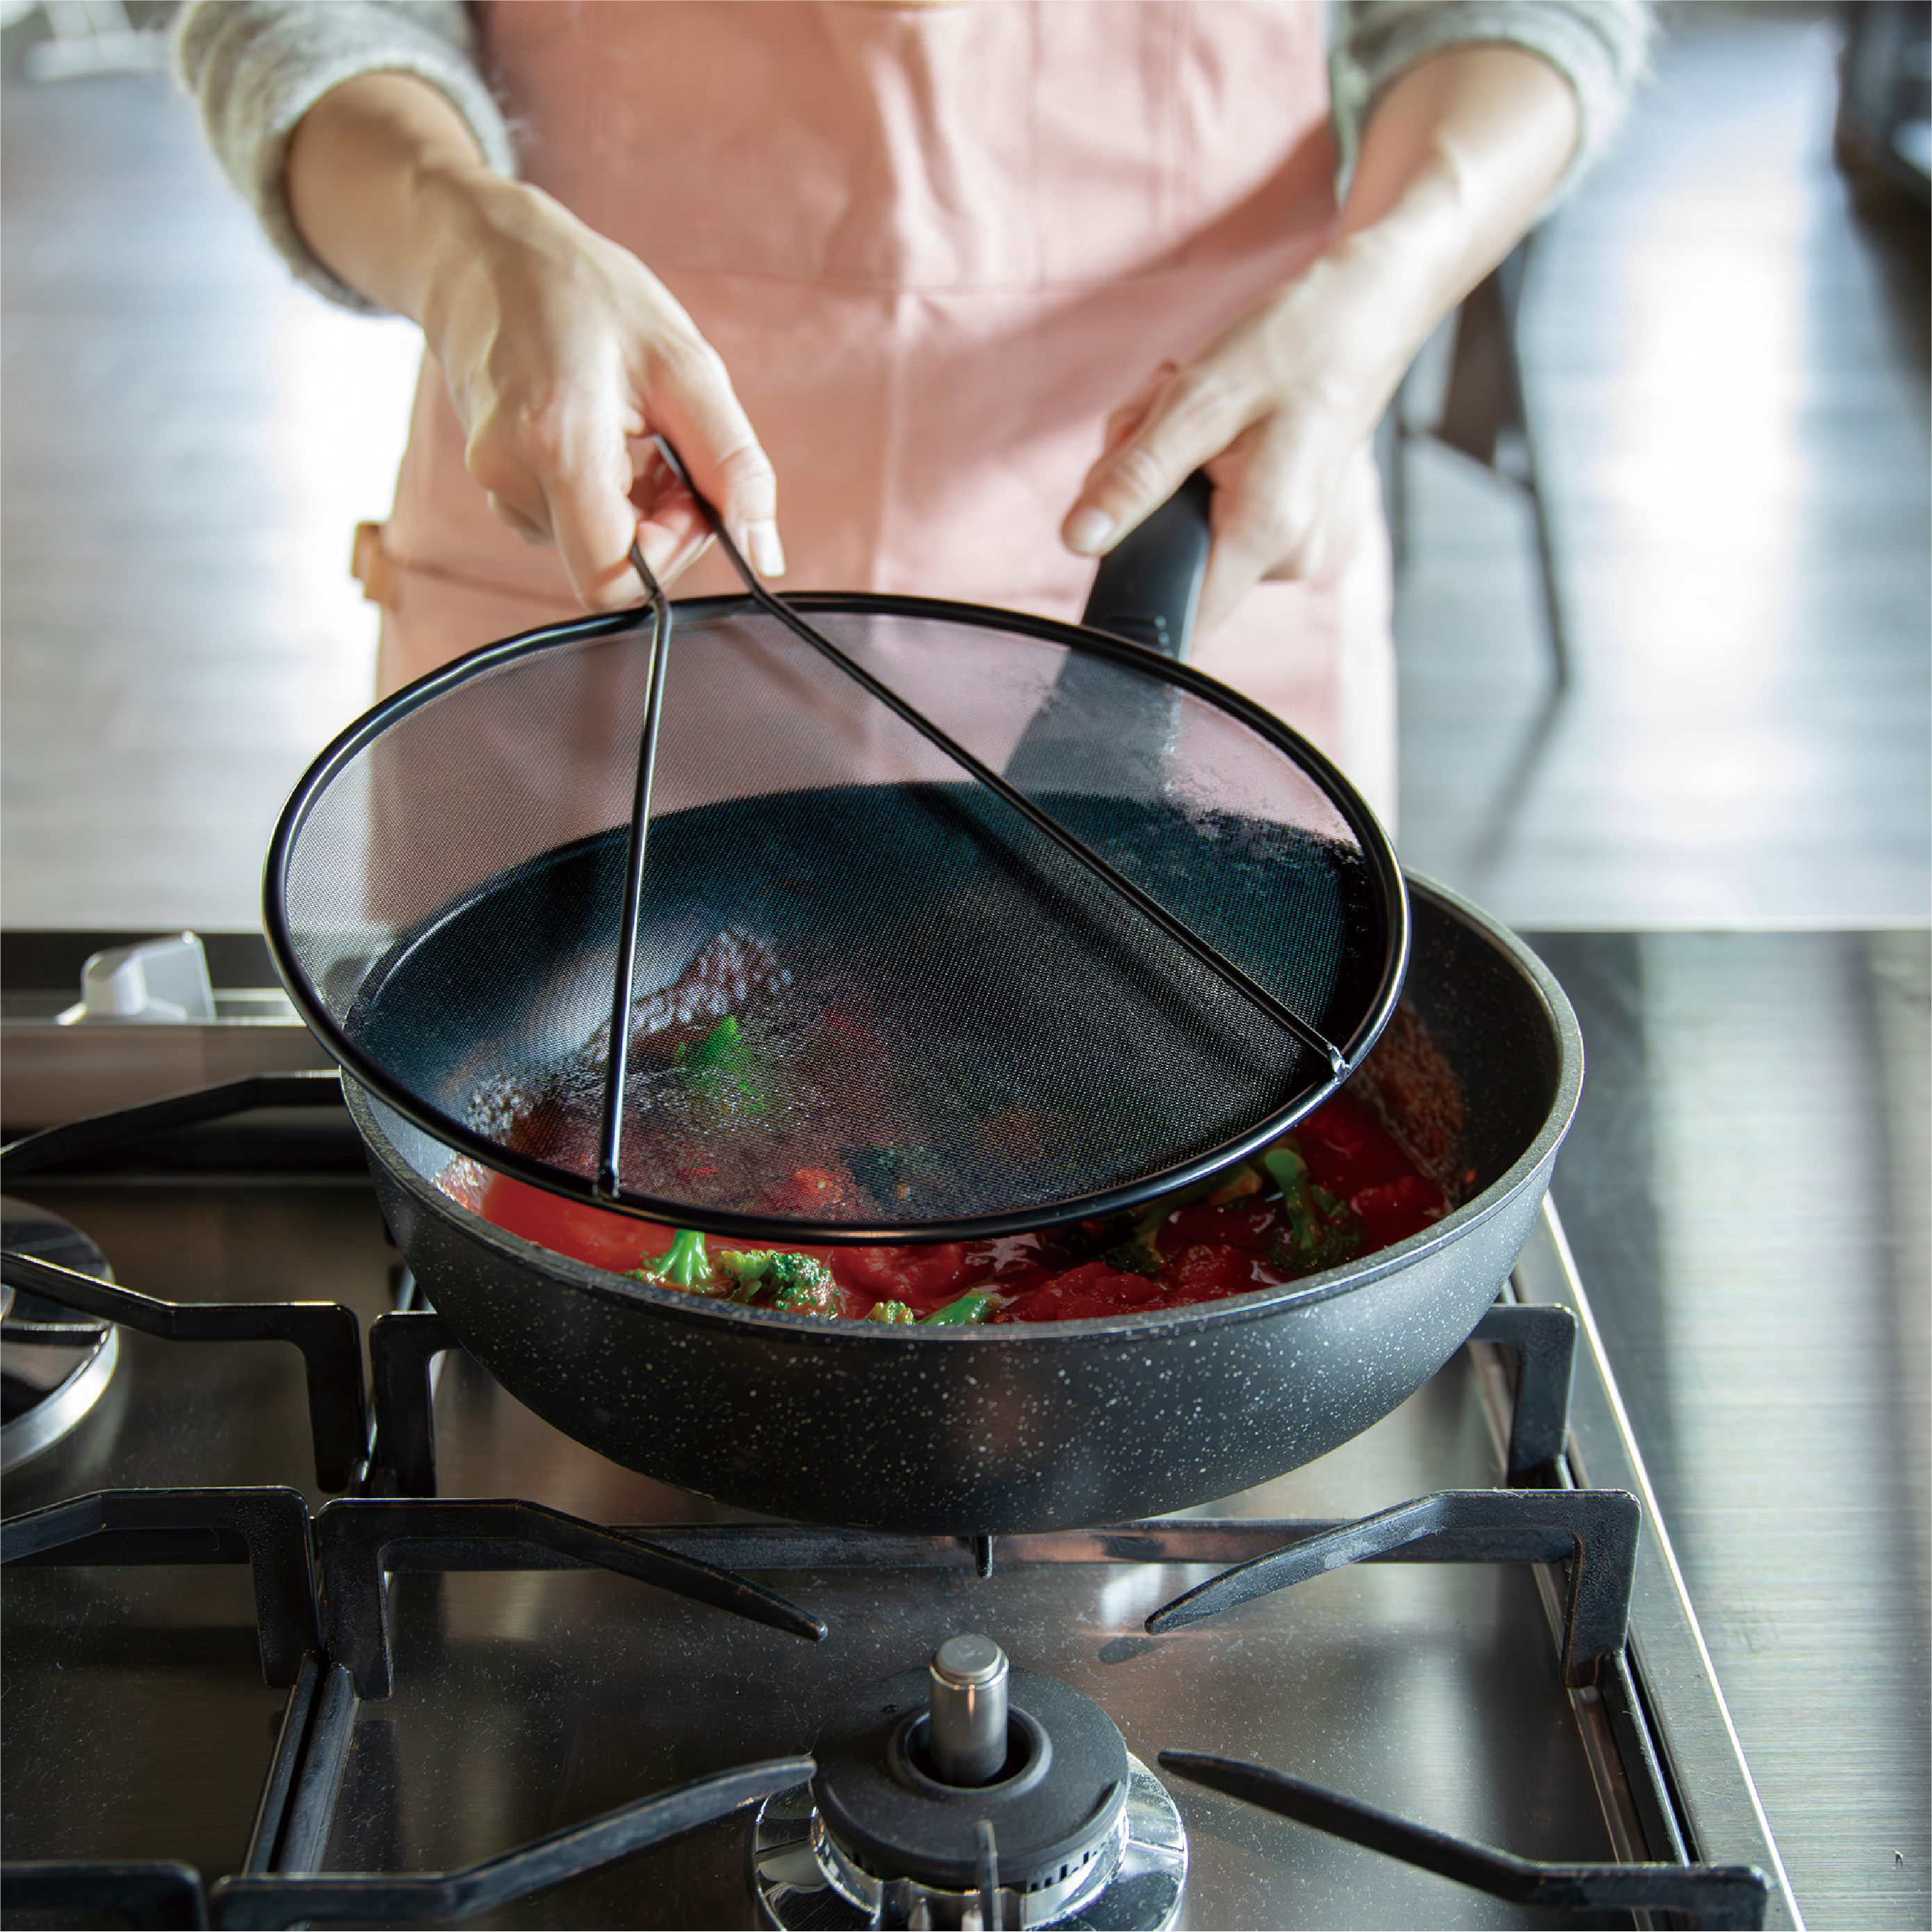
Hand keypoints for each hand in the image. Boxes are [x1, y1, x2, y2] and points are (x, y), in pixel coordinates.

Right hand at [419, 174, 782, 608]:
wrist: (484, 251)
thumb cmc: (585, 293)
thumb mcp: (685, 365)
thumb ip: (734, 466)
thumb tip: (765, 554)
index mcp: (558, 444)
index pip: (612, 579)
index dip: (670, 555)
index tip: (694, 497)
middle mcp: (511, 474)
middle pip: (604, 569)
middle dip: (660, 531)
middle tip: (674, 461)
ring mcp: (493, 481)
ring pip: (587, 546)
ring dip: (634, 508)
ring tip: (639, 431)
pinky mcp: (492, 479)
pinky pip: (564, 521)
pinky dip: (602, 494)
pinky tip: (608, 436)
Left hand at [1061, 237, 1419, 635]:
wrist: (1363, 312)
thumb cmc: (1294, 345)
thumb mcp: (1197, 402)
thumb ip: (1135, 478)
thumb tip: (1078, 540)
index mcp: (1264, 535)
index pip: (1176, 614)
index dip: (1126, 570)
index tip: (1116, 501)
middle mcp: (1281, 556)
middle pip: (1166, 558)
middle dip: (1136, 486)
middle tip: (1154, 413)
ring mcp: (1284, 544)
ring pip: (1179, 529)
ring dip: (1157, 465)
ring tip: (1182, 399)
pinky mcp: (1278, 523)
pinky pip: (1206, 512)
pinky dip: (1188, 465)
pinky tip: (1205, 418)